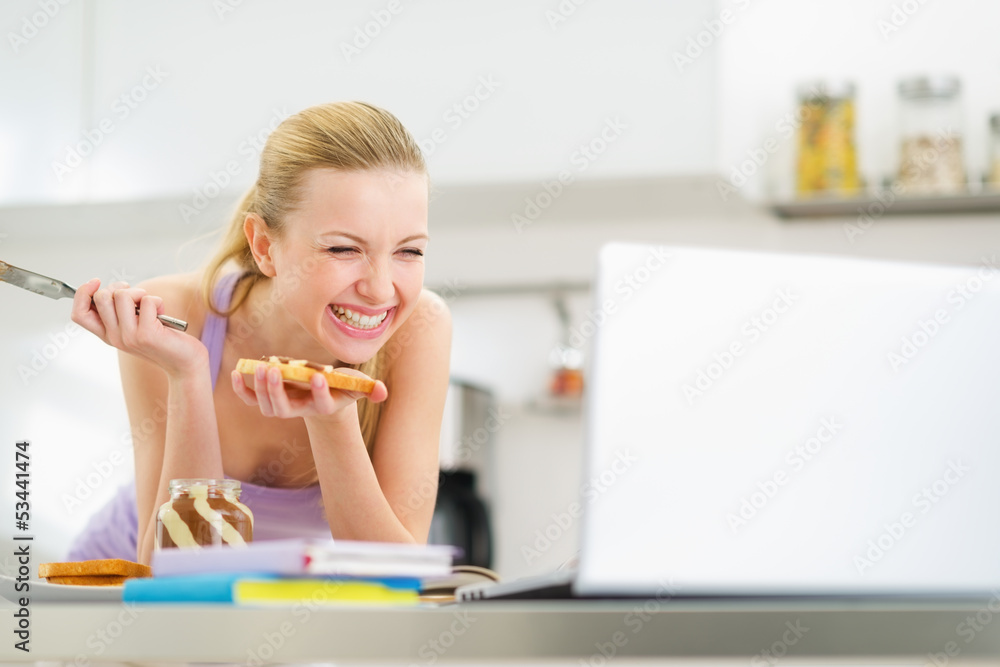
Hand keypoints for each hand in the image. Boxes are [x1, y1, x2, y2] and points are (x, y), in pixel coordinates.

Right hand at [71, 279, 205, 375]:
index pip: (79, 314)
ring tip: (151, 306)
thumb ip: (121, 311)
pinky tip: (162, 314)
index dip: (82, 293)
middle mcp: (115, 337)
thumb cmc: (164, 339)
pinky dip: (158, 301)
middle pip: (100, 298)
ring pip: (121, 296)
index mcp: (108, 334)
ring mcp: (129, 337)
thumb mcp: (136, 325)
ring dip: (140, 293)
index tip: (96, 281)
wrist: (185, 363)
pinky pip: (147, 301)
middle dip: (119, 287)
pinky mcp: (146, 335)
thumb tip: (113, 288)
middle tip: (136, 295)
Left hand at [230, 365, 387, 420]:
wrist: (321, 396)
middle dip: (277, 391)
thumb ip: (369, 389)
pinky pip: (250, 399)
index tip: (318, 376)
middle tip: (272, 370)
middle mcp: (301, 410)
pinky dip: (241, 390)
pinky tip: (235, 373)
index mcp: (324, 406)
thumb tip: (382, 392)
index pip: (322, 403)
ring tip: (259, 368)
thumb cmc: (340, 388)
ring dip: (259, 389)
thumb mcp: (356, 385)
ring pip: (267, 406)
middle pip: (285, 409)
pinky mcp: (268, 400)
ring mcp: (282, 407)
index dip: (320, 392)